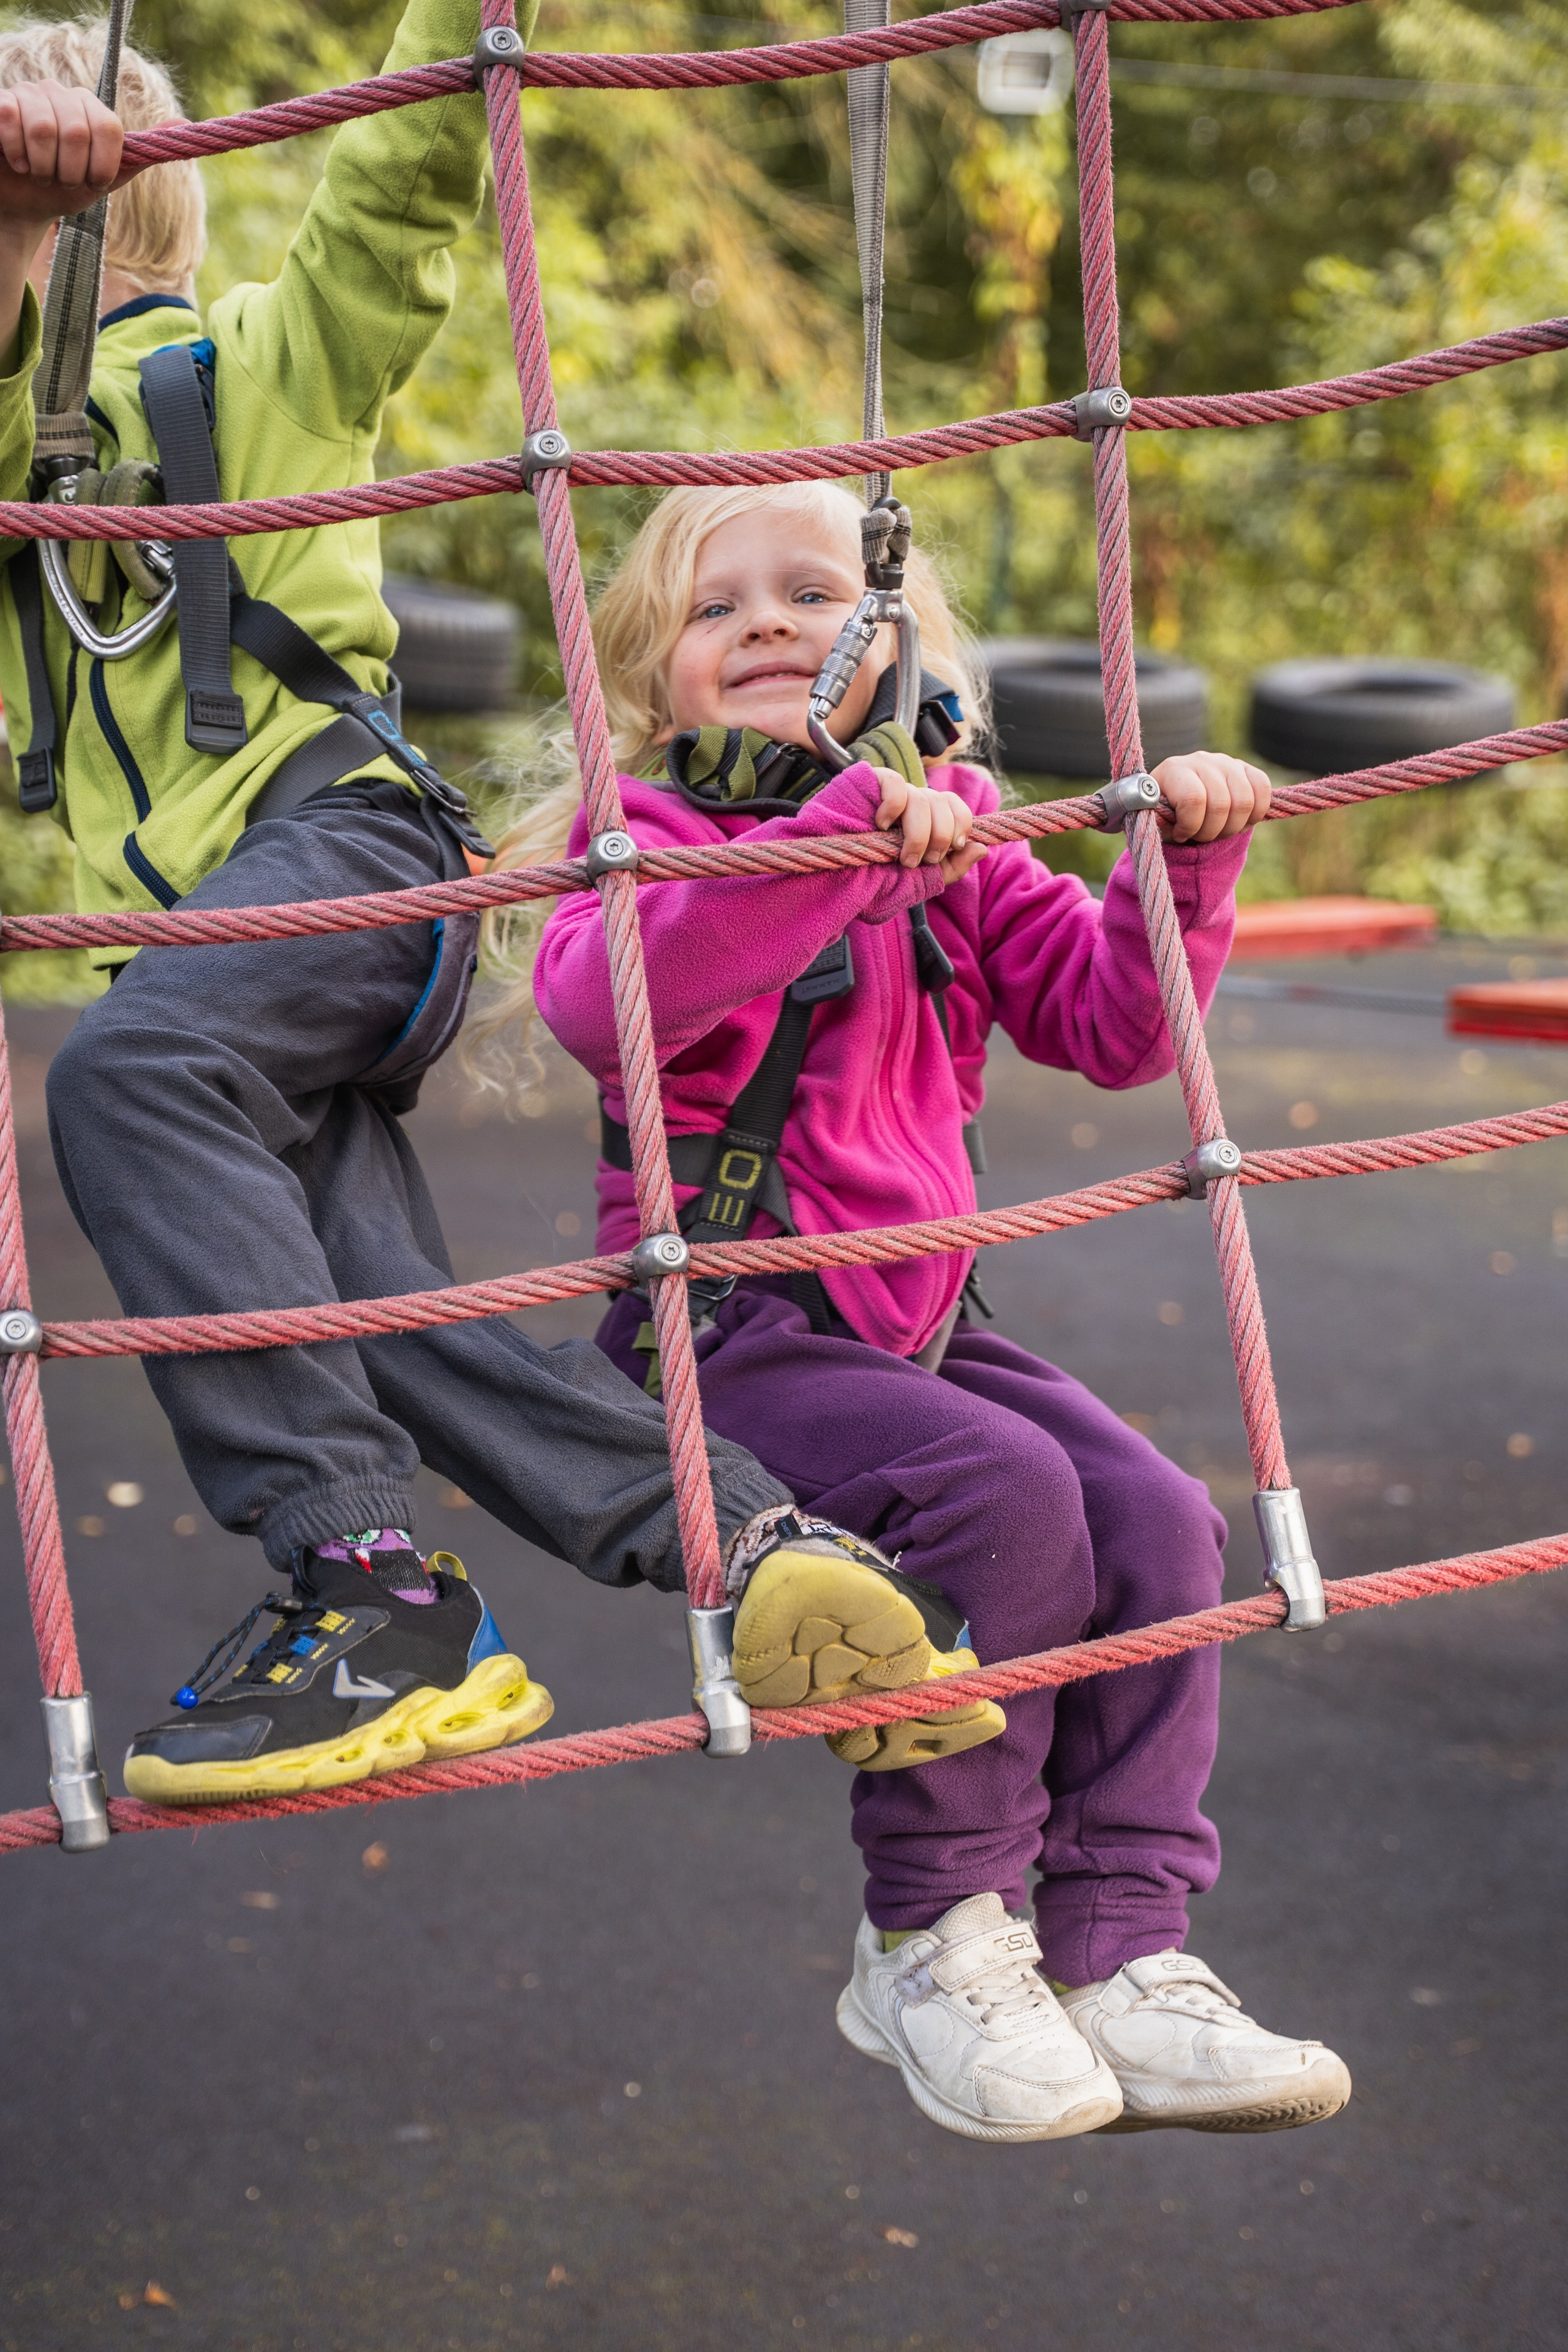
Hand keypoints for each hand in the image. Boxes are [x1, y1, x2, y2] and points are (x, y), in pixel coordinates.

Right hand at [0, 81, 126, 237]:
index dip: (102, 165)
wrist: (24, 204)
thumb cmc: (65, 190)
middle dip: (70, 172)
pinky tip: (17, 162)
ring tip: (39, 173)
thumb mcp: (106, 180)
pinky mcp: (1, 102)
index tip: (93, 183)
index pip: (109, 128)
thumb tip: (183, 123)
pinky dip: (17, 153)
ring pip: (43, 128)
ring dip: (42, 166)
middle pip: (77, 131)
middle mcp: (61, 93)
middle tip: (60, 180)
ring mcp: (29, 94)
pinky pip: (11, 118)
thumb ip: (139, 156)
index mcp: (90, 108)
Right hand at [872, 768, 987, 883]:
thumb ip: (952, 867)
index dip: (962, 822)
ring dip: (918, 834)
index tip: (954, 847)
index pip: (955, 804)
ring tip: (904, 858)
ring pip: (921, 797)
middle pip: (941, 801)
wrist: (834, 879)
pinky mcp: (870, 782)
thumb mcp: (920, 879)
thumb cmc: (873, 878)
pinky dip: (893, 807)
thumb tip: (982, 849)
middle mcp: (911, 801)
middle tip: (924, 861)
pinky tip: (881, 825)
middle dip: (939, 835)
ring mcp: (891, 791)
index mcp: (926, 818)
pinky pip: (894, 783)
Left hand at [1151, 752, 1271, 843]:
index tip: (1181, 835)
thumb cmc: (1166, 814)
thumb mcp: (1156, 820)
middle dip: (1212, 831)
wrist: (1180, 801)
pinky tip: (1240, 822)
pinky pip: (1263, 788)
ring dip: (1233, 827)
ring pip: (1244, 801)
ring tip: (1219, 830)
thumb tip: (1173, 826)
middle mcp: (1201, 760)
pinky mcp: (1246, 768)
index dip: (1190, 826)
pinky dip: (1255, 813)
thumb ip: (1160, 821)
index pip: (1193, 799)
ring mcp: (1226, 762)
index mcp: (1174, 770)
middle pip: (1221, 804)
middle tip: (1202, 836)